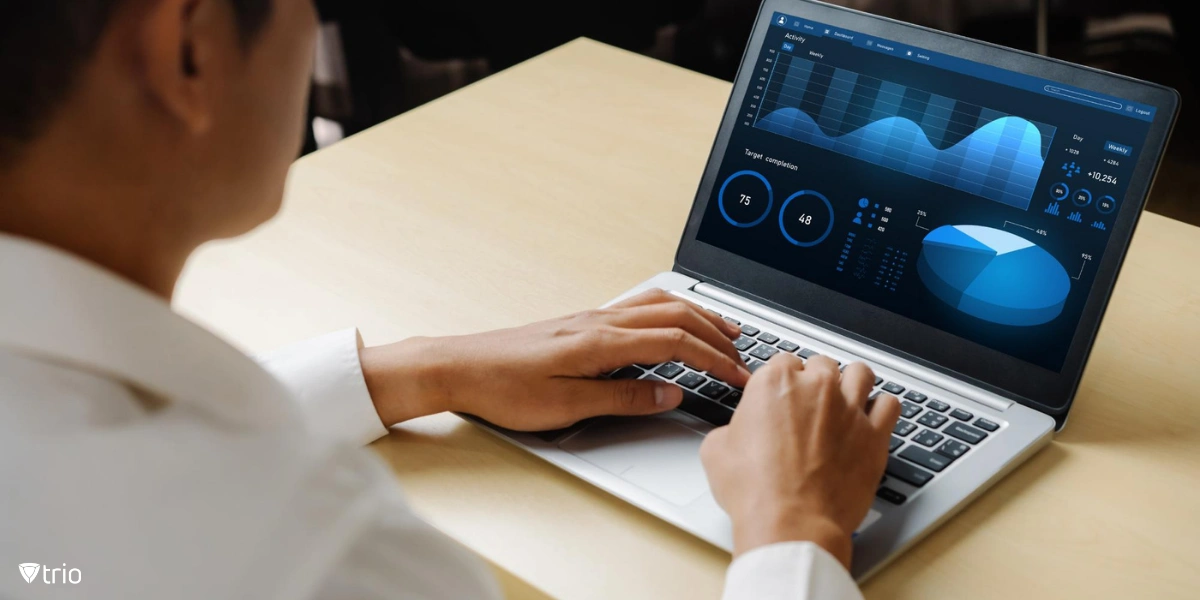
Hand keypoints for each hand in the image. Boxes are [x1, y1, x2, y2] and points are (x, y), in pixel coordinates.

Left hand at [359, 289, 750, 430]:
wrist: (460, 367)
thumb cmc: (504, 389)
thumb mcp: (567, 406)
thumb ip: (623, 398)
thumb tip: (671, 393)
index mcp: (602, 341)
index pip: (676, 342)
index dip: (714, 359)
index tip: (740, 377)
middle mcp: (601, 322)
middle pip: (675, 315)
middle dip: (716, 332)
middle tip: (744, 355)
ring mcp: (591, 318)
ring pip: (658, 305)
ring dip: (696, 315)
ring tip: (723, 330)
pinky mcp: (580, 323)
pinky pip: (639, 307)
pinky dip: (669, 311)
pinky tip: (672, 322)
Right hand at [699, 353, 899, 567]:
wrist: (790, 524)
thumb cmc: (755, 491)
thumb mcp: (717, 451)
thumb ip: (731, 428)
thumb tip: (734, 432)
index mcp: (775, 383)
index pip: (782, 362)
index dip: (780, 381)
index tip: (781, 396)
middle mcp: (815, 388)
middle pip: (821, 364)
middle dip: (814, 380)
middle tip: (808, 404)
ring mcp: (849, 409)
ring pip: (860, 373)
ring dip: (851, 382)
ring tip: (845, 399)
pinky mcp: (874, 435)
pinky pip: (889, 405)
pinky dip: (881, 409)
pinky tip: (872, 419)